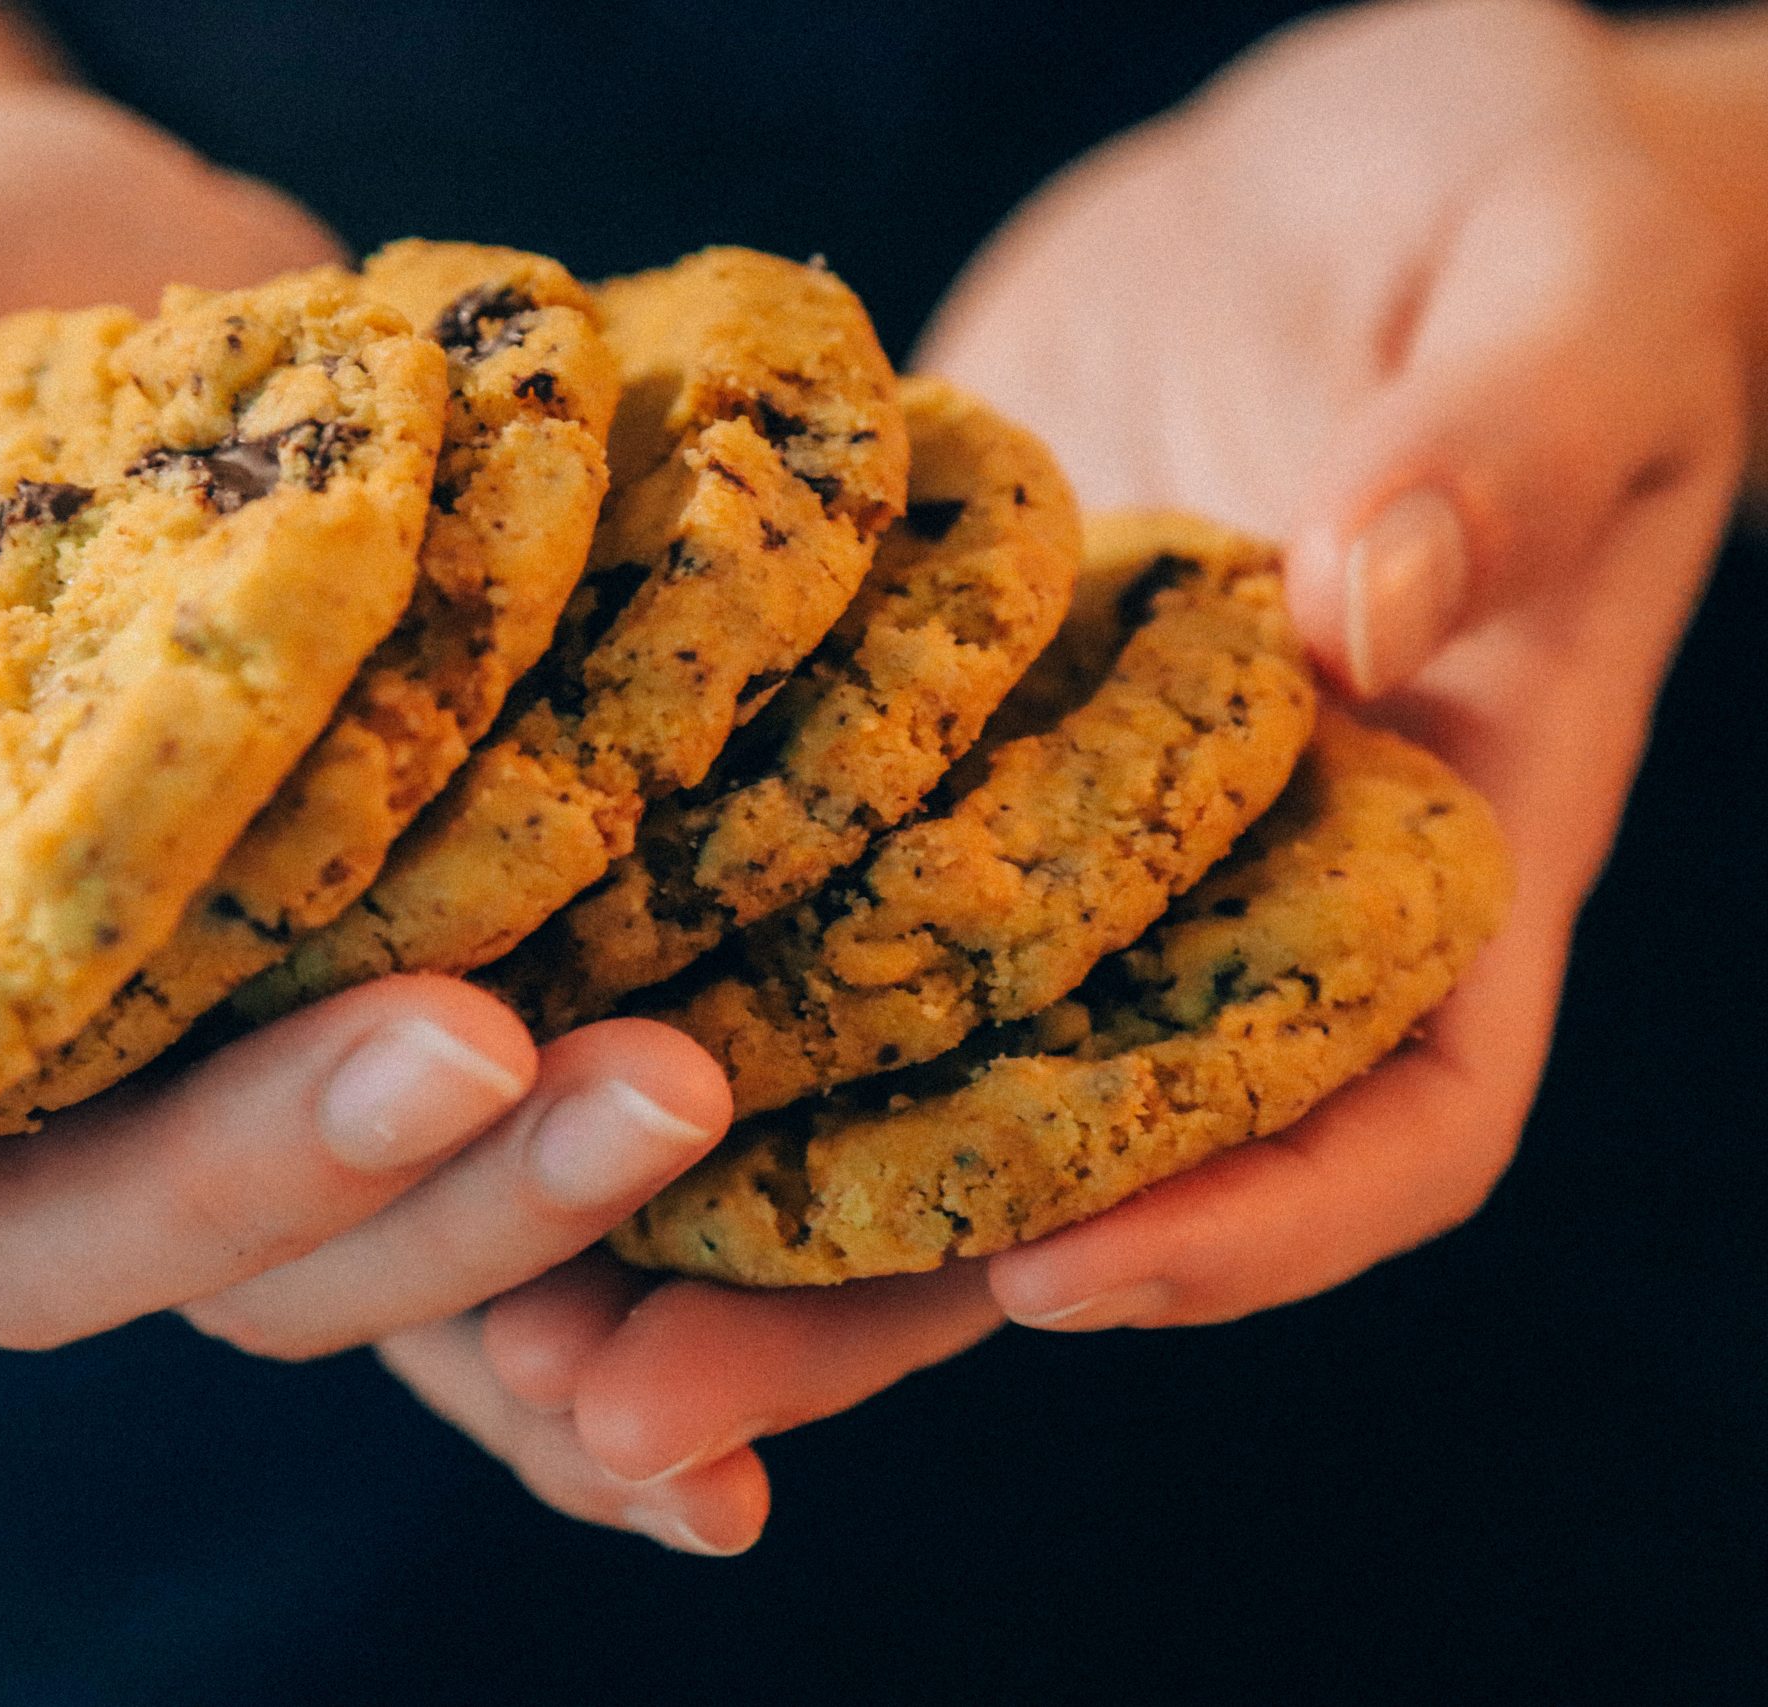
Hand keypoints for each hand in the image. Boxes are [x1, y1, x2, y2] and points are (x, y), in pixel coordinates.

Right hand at [0, 89, 737, 1339]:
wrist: (127, 304)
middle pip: (38, 1250)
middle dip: (249, 1184)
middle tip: (467, 1048)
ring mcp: (170, 1083)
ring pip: (291, 1260)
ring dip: (480, 1219)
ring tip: (667, 1079)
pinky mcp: (357, 1034)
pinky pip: (460, 1208)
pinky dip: (583, 1274)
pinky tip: (728, 1287)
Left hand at [380, 0, 1750, 1553]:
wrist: (1356, 187)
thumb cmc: (1530, 216)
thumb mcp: (1567, 289)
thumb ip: (1499, 450)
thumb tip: (1375, 598)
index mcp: (1436, 856)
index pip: (1390, 1115)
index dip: (1239, 1222)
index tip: (1050, 1273)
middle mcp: (1218, 899)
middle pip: (1056, 1178)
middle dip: (849, 1310)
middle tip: (626, 1411)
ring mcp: (1040, 844)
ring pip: (868, 1088)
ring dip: (684, 1217)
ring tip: (492, 1323)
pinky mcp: (891, 751)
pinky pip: (762, 906)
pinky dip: (630, 993)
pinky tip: (453, 1057)